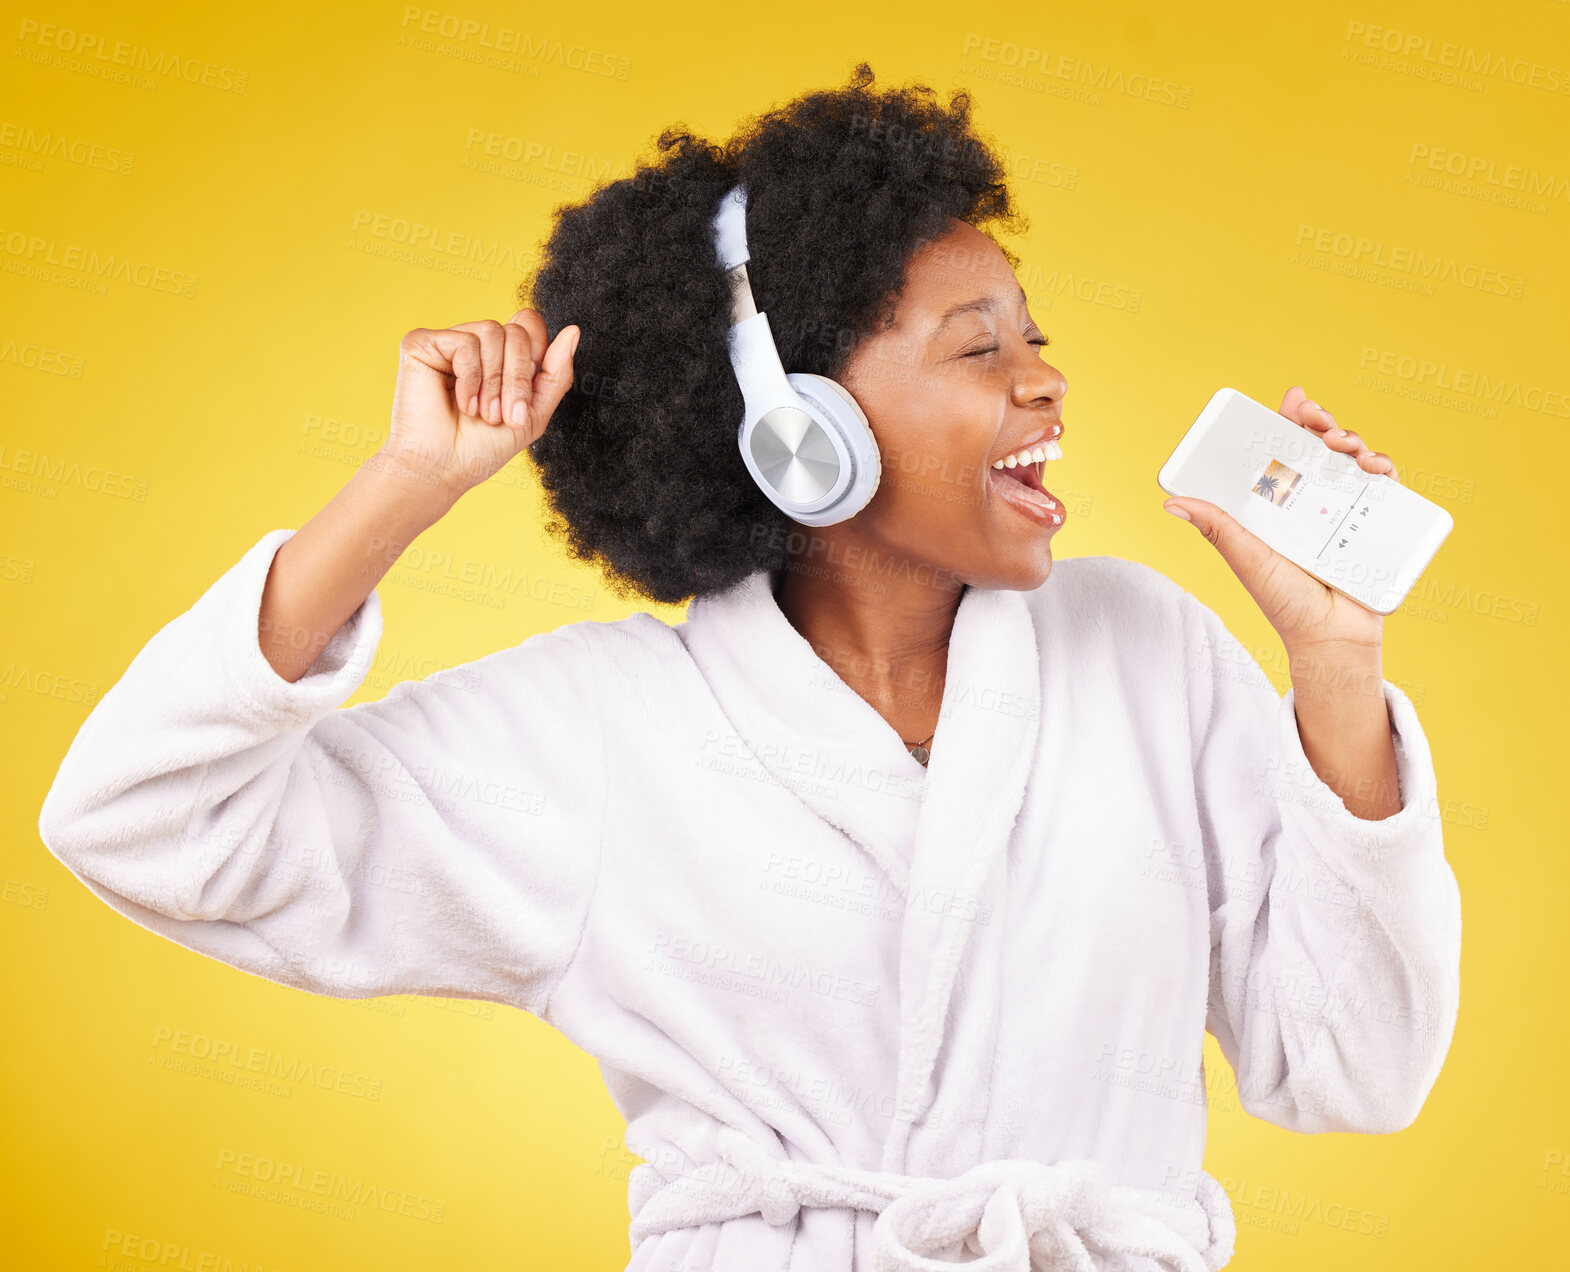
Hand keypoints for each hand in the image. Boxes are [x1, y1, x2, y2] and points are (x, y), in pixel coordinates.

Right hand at [377, 310, 578, 502]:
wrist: (444, 469)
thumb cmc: (482, 448)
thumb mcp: (534, 413)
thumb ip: (556, 373)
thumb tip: (573, 331)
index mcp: (500, 356)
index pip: (530, 325)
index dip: (536, 357)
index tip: (523, 398)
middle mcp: (476, 343)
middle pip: (517, 332)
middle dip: (518, 379)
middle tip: (503, 415)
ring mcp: (448, 341)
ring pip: (492, 331)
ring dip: (493, 382)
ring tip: (482, 413)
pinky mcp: (421, 343)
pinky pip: (465, 342)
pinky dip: (470, 378)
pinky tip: (461, 403)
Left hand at [1161, 386, 1399, 656]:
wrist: (1332, 639)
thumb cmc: (1284, 603)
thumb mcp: (1247, 558)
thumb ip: (1217, 528)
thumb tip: (1172, 502)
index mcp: (1279, 506)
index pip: (1283, 454)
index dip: (1287, 423)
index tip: (1291, 401)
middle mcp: (1312, 503)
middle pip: (1319, 449)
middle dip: (1320, 424)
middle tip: (1315, 417)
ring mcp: (1346, 511)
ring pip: (1352, 461)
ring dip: (1351, 439)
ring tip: (1341, 443)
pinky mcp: (1377, 523)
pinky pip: (1385, 487)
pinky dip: (1383, 467)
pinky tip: (1374, 465)